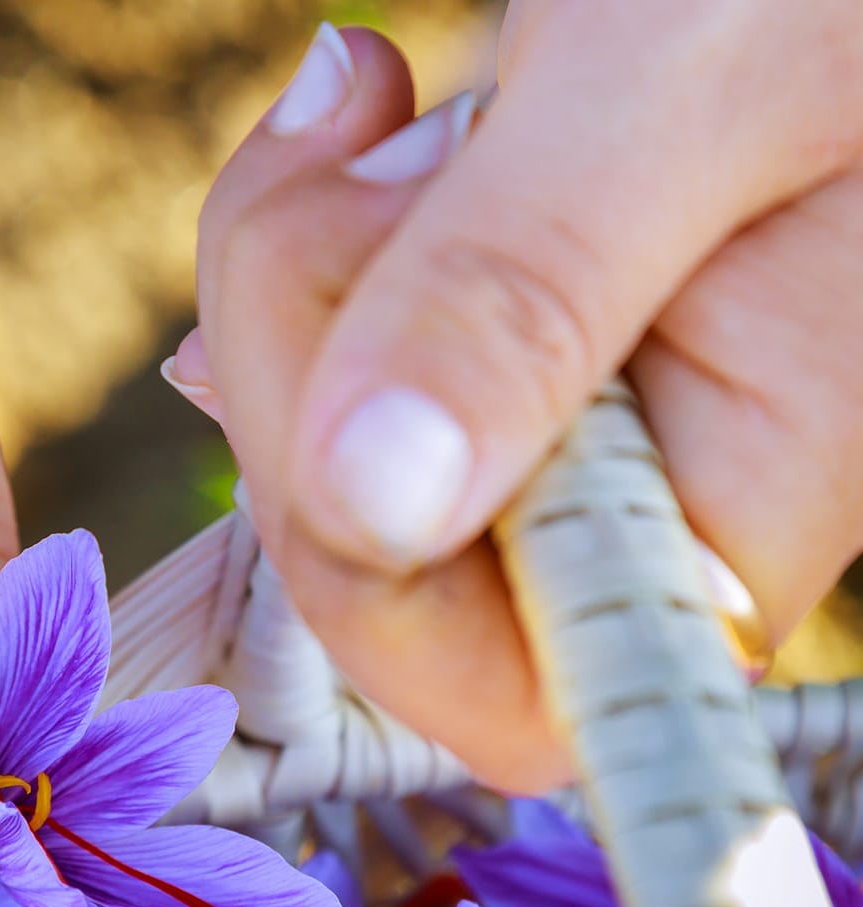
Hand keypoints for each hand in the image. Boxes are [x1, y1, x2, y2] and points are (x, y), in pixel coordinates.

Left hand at [182, 5, 862, 790]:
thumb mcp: (683, 87)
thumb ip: (528, 298)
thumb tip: (372, 509)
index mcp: (732, 510)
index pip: (508, 700)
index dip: (374, 585)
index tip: (355, 377)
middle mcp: (633, 512)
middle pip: (364, 565)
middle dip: (300, 351)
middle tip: (371, 151)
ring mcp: (548, 443)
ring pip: (310, 458)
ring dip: (292, 269)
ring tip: (386, 111)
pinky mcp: (479, 368)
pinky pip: (312, 373)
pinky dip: (296, 245)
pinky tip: (360, 131)